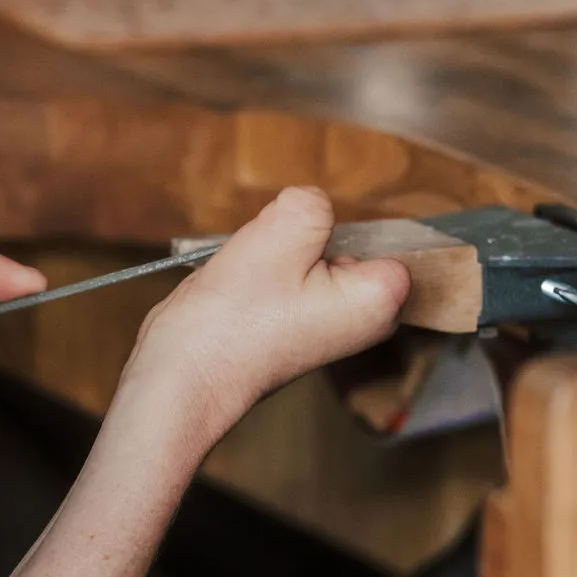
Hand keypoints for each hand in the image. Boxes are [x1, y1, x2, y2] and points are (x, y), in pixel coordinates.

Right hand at [123, 187, 410, 451]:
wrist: (185, 372)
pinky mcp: (301, 327)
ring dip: (284, 255)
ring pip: (316, 257)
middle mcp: (367, 319)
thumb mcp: (281, 232)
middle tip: (275, 261)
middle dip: (310, 239)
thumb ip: (314, 204)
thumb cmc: (234, 318)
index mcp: (380, 300)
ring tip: (257, 279)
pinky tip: (246, 290)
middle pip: (350, 244)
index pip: (391, 236)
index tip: (307, 244)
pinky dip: (269, 273)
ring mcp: (333, 326)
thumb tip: (314, 207)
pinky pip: (293, 277)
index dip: (345, 226)